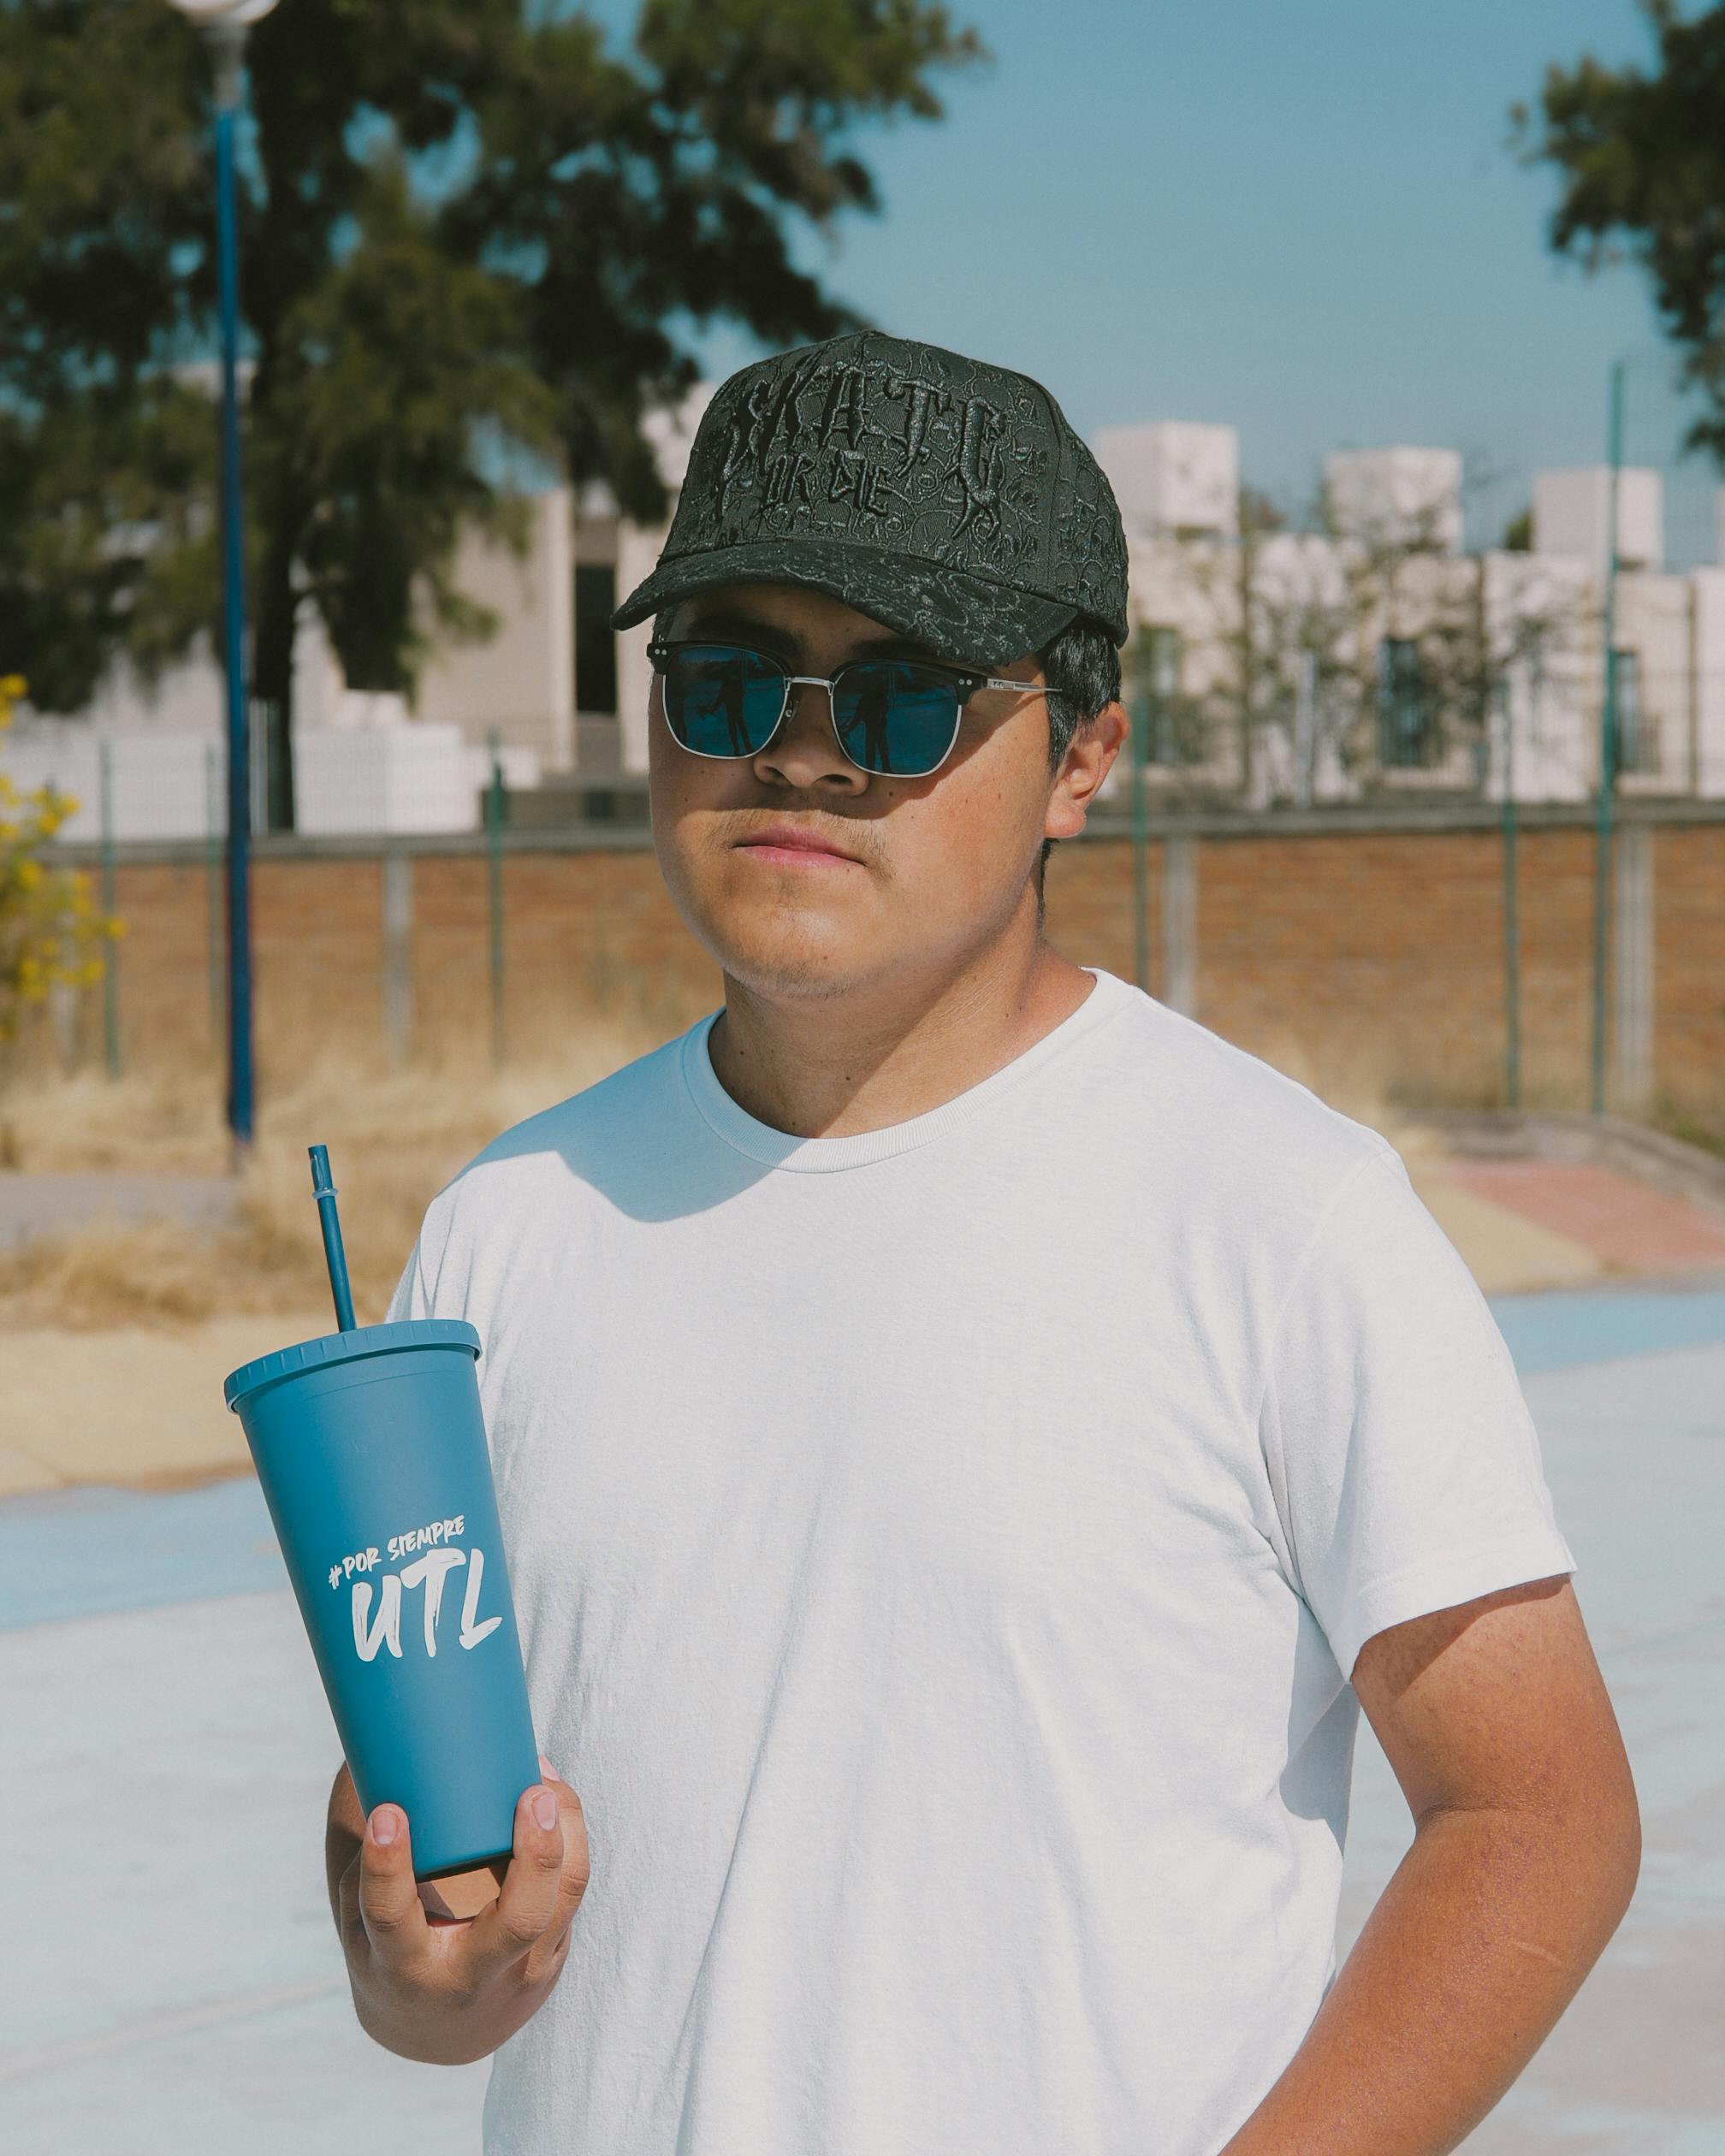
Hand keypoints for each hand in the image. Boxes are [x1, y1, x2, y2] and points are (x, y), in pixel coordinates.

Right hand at [325, 1752, 590, 2064]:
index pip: (391, 1918)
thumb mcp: (364, 1920)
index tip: (389, 1813)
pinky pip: (572, 1893)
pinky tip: (554, 1799)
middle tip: (532, 1792)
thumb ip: (368, 1852)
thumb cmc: (394, 1952)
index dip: (389, 1867)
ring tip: (545, 1778)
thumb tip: (363, 1754)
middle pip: (519, 1921)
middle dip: (536, 1855)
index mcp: (402, 1965)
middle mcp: (467, 1976)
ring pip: (562, 1900)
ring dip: (566, 1833)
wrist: (438, 2035)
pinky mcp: (553, 1958)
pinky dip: (570, 1840)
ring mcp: (520, 1972)